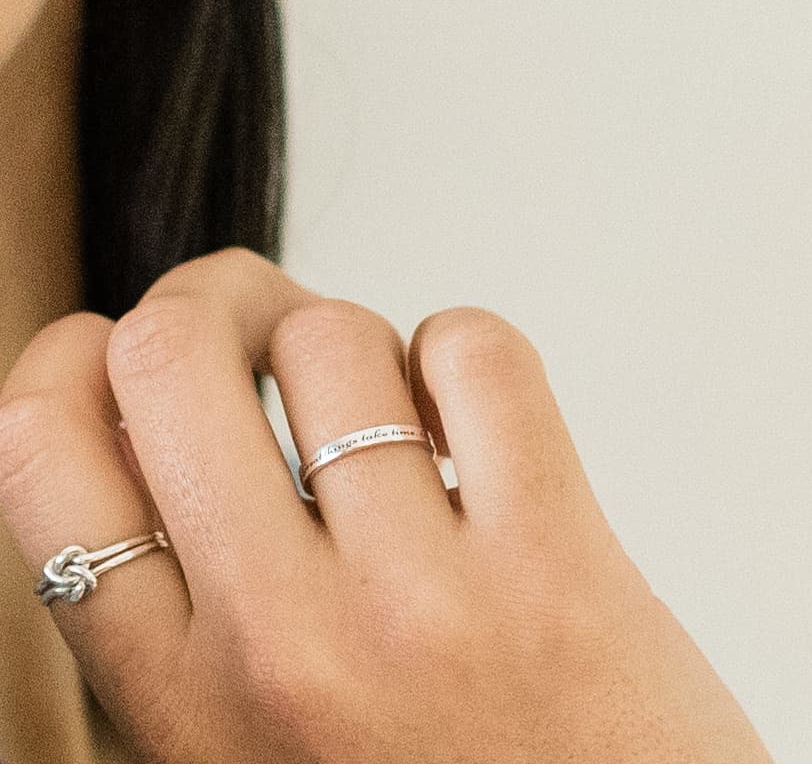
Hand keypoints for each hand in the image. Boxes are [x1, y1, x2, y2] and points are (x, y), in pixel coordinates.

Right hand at [0, 248, 770, 762]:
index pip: (43, 451)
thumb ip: (200, 601)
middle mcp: (278, 642)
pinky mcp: (553, 559)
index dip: (73, 358)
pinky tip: (476, 421)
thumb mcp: (256, 739)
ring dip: (361, 344)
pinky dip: (466, 351)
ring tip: (393, 412)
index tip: (120, 340)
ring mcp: (418, 598)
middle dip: (210, 299)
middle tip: (257, 320)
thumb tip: (179, 408)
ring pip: (332, 337)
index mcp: (180, 694)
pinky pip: (473, 351)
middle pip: (167, 355)